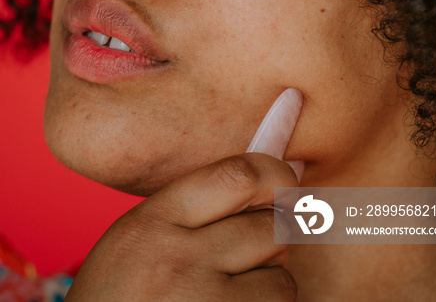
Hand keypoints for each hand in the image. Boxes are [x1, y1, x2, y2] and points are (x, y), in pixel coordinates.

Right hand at [65, 153, 297, 300]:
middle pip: (269, 227)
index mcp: (154, 222)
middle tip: (257, 250)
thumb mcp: (137, 238)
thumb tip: (269, 185)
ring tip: (237, 291)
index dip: (275, 175)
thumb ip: (190, 209)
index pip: (237, 175)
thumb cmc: (120, 296)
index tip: (285, 184)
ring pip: (281, 280)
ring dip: (271, 285)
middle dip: (274, 238)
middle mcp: (178, 260)